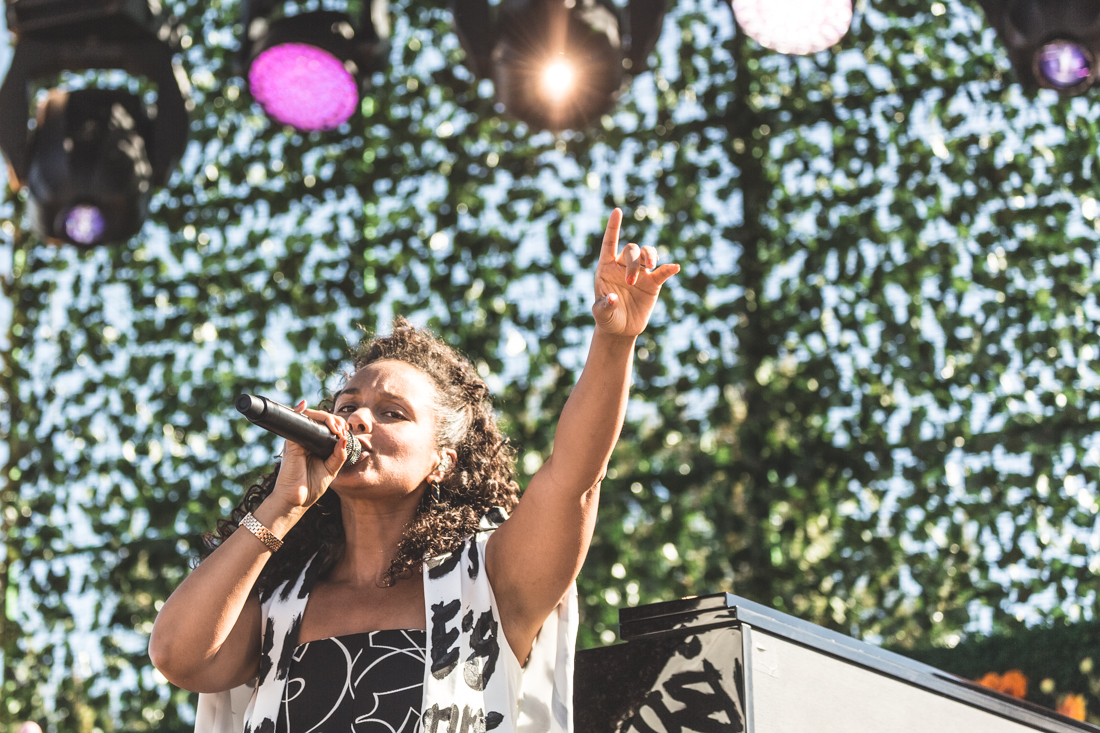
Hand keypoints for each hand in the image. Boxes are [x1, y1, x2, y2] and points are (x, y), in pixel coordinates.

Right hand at [269, 402, 348, 510]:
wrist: (297, 500)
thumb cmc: (312, 487)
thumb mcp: (332, 469)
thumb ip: (339, 455)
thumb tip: (344, 439)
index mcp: (317, 446)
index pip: (327, 427)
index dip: (338, 424)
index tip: (347, 432)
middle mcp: (307, 440)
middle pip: (320, 420)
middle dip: (334, 419)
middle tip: (342, 429)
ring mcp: (298, 440)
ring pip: (310, 418)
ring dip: (325, 417)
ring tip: (336, 427)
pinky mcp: (291, 443)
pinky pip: (293, 422)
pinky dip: (298, 411)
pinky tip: (303, 404)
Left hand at [591, 208, 679, 335]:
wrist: (621, 329)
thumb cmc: (607, 317)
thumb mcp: (601, 314)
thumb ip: (604, 306)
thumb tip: (612, 298)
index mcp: (606, 267)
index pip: (609, 243)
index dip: (613, 227)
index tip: (617, 210)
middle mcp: (623, 266)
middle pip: (631, 250)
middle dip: (632, 263)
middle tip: (630, 282)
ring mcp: (640, 272)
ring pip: (647, 253)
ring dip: (650, 256)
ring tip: (652, 267)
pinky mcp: (653, 283)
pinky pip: (663, 272)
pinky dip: (669, 269)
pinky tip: (675, 268)